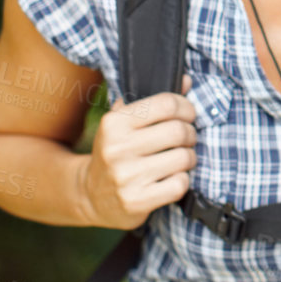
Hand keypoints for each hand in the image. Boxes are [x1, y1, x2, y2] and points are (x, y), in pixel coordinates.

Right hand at [80, 78, 197, 228]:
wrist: (90, 194)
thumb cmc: (116, 151)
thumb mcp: (125, 122)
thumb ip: (155, 100)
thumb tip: (186, 80)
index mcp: (114, 123)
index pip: (166, 104)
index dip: (186, 107)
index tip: (188, 114)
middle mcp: (117, 148)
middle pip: (178, 131)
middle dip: (190, 134)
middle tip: (186, 139)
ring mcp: (126, 177)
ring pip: (183, 158)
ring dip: (189, 158)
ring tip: (180, 158)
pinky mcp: (136, 201)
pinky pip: (179, 184)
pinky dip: (182, 180)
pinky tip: (171, 178)